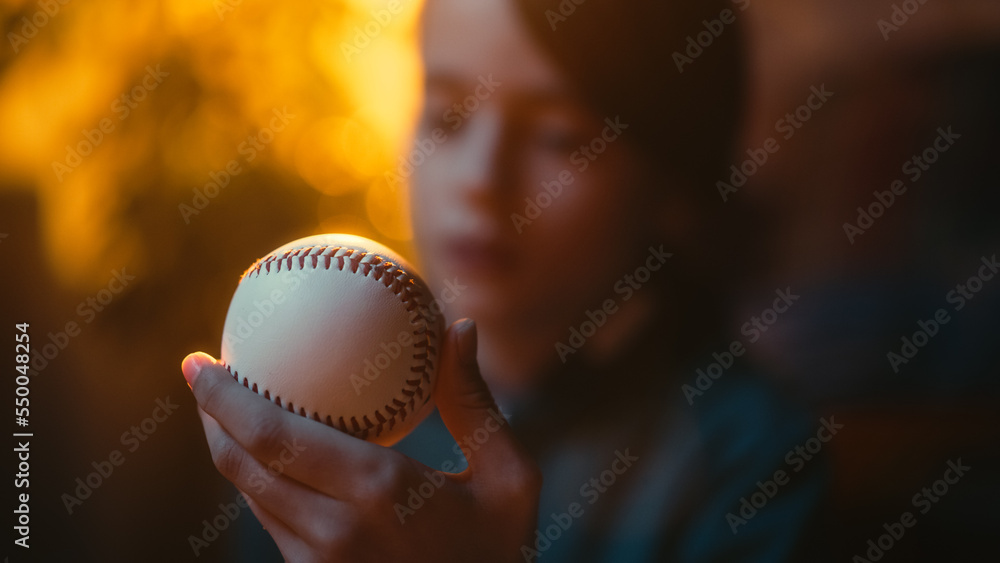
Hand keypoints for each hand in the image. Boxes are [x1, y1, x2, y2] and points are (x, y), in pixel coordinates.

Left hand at [182, 319, 540, 562]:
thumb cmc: (500, 549)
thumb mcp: (508, 477)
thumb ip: (474, 402)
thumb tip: (460, 328)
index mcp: (377, 489)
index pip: (273, 435)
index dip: (223, 397)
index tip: (197, 361)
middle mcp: (333, 529)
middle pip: (243, 465)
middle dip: (211, 415)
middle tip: (200, 373)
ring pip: (251, 496)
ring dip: (230, 449)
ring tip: (225, 409)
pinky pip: (272, 524)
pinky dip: (258, 483)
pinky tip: (268, 458)